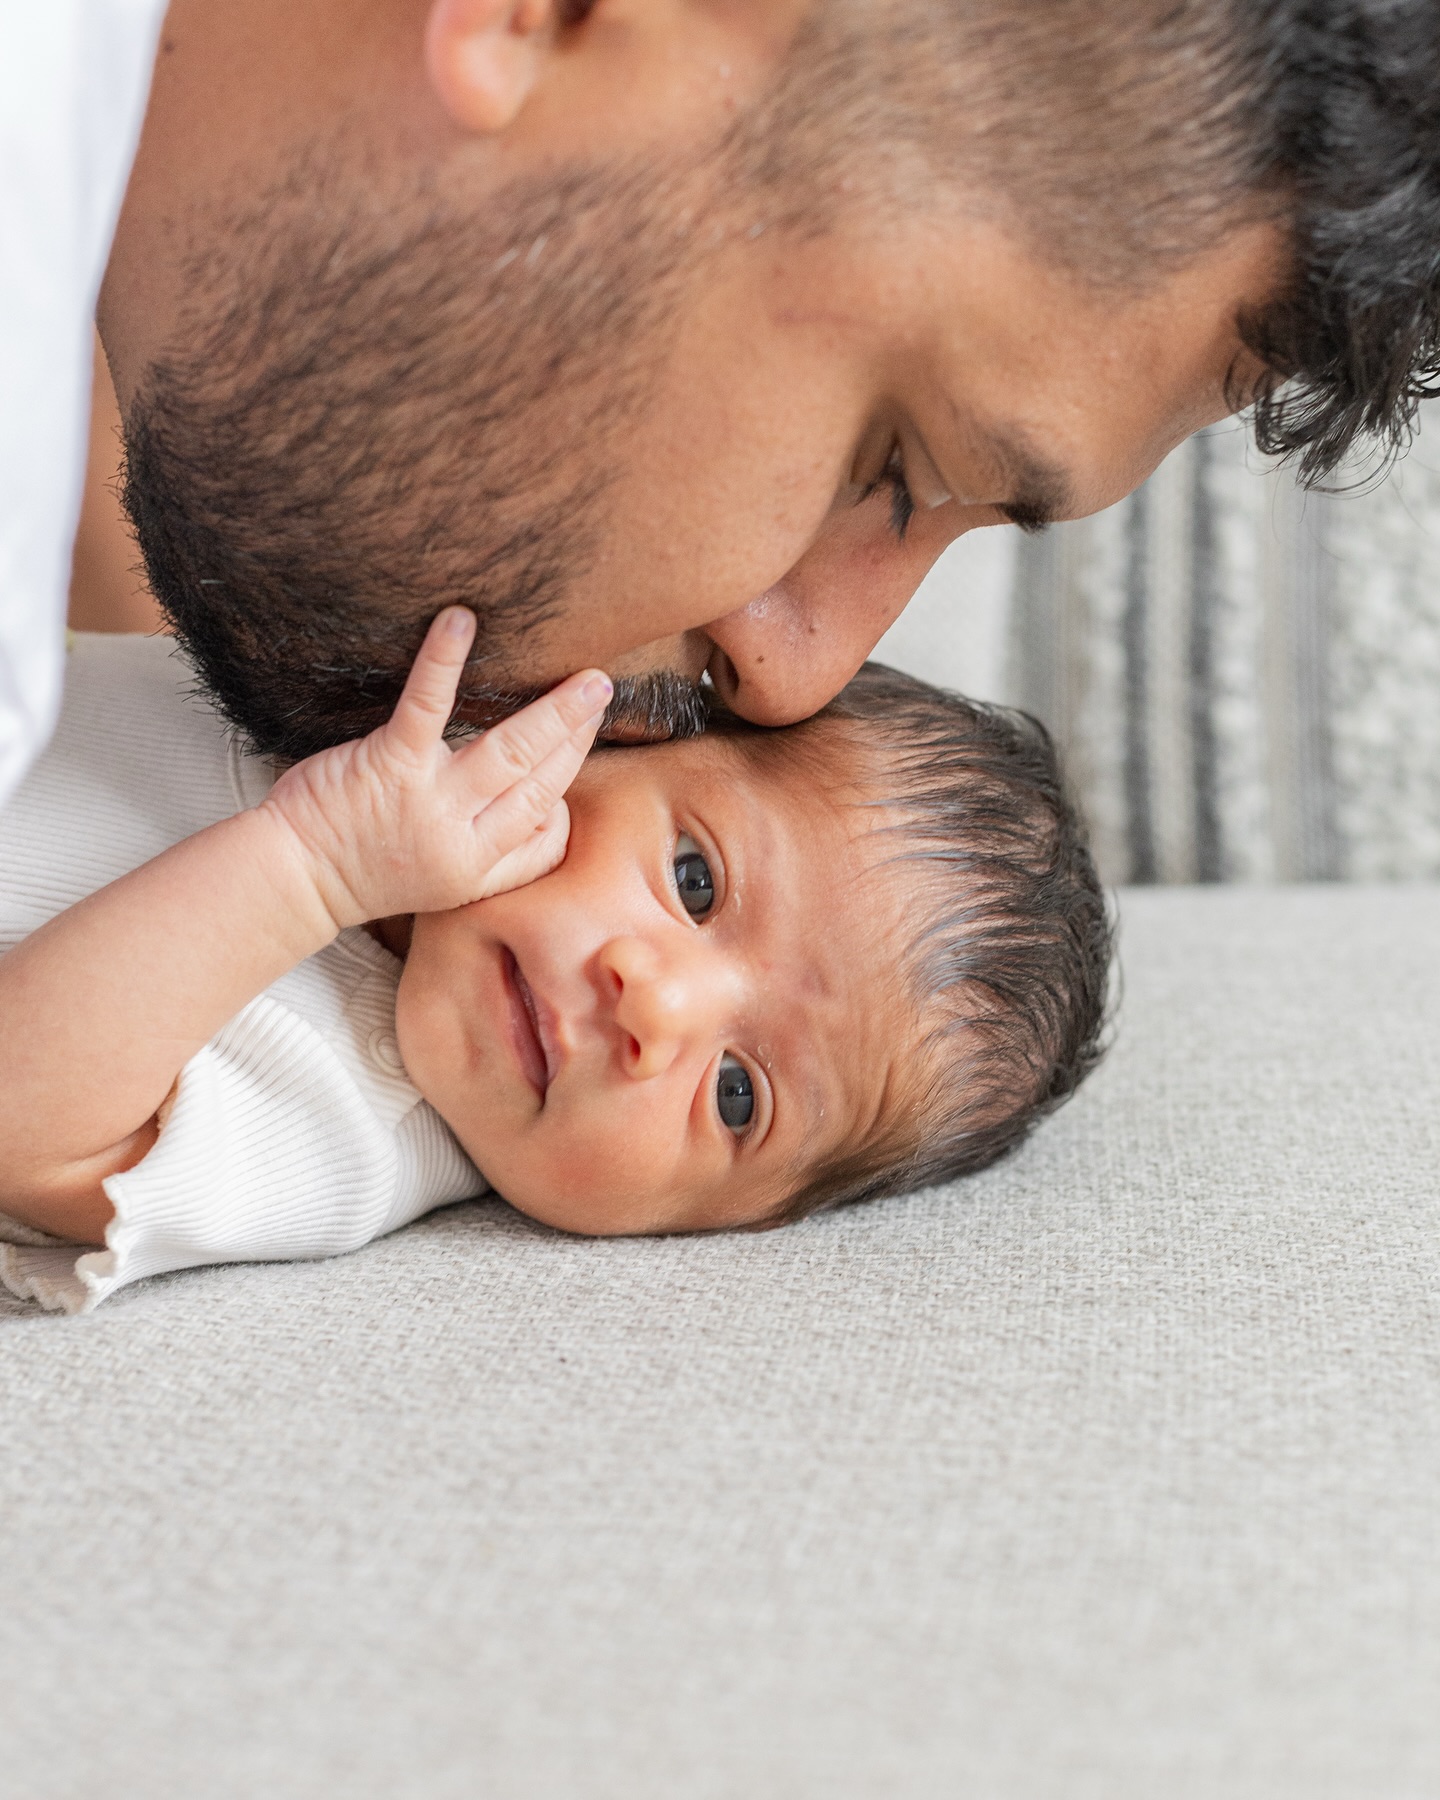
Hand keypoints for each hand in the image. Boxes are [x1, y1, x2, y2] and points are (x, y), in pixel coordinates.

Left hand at [262, 608, 610, 929]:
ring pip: (510, 753)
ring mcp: (430, 803)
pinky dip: (446, 658)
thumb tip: (537, 812)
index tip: (577, 756)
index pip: (548, 837)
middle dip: (578, 737)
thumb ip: (486, 851)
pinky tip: (461, 619)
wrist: (294, 878)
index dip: (567, 798)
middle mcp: (462, 842)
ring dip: (554, 713)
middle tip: (601, 694)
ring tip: (586, 680)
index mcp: (477, 871)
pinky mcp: (391, 767)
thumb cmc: (362, 869)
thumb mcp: (441, 883)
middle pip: (540, 784)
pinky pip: (428, 706)